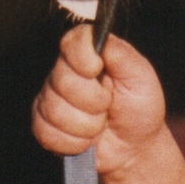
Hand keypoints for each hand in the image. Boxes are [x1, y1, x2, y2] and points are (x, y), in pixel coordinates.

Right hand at [32, 28, 165, 175]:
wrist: (135, 148)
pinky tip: (87, 139)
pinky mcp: (44, 124)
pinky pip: (47, 133)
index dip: (85, 60)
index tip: (100, 71)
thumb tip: (98, 36)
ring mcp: (51, 96)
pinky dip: (74, 142)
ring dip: (87, 125)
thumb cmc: (138, 107)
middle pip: (63, 80)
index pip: (71, 43)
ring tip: (101, 123)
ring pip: (55, 110)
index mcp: (86, 51)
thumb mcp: (140, 76)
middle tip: (109, 105)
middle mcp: (64, 69)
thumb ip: (120, 53)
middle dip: (94, 102)